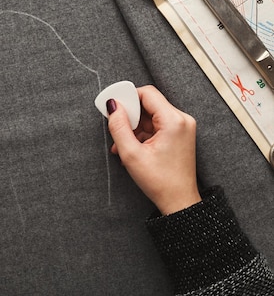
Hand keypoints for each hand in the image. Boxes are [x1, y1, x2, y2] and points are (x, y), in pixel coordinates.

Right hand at [106, 85, 200, 214]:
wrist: (179, 201)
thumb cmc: (159, 181)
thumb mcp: (131, 154)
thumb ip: (118, 126)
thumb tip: (113, 106)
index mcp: (173, 121)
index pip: (147, 93)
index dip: (127, 98)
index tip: (113, 108)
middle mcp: (182, 119)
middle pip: (149, 104)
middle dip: (130, 116)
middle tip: (117, 130)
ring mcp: (182, 127)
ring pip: (151, 115)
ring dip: (134, 127)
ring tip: (123, 145)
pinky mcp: (179, 135)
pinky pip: (156, 125)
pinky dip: (142, 133)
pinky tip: (133, 148)